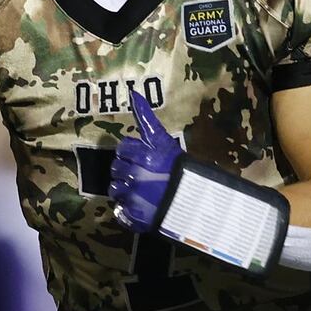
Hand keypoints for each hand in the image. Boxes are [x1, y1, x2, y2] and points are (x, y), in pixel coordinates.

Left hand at [108, 92, 183, 231]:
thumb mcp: (164, 139)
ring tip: (141, 190)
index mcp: (143, 156)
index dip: (130, 153)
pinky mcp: (135, 218)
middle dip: (125, 170)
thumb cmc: (180, 166)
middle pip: (115, 168)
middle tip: (142, 174)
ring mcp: (134, 198)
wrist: (197, 199)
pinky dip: (126, 210)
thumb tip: (133, 93)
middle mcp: (135, 176)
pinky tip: (140, 206)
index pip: (121, 150)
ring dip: (124, 189)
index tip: (142, 158)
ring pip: (114, 190)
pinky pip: (119, 211)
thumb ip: (146, 118)